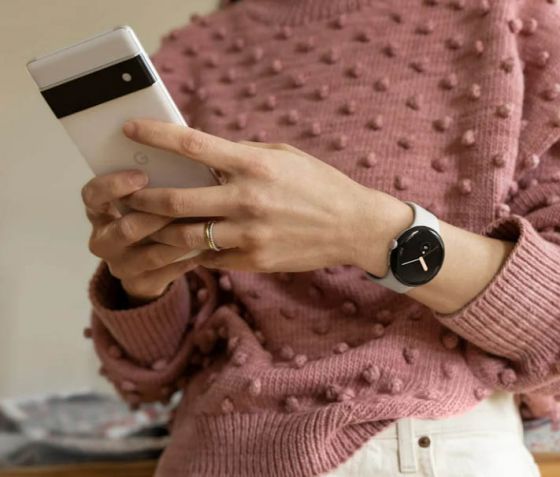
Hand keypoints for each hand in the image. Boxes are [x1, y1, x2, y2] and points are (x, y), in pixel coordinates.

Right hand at [81, 170, 198, 302]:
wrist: (148, 266)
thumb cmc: (149, 218)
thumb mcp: (143, 200)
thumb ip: (153, 184)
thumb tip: (183, 159)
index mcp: (98, 212)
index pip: (93, 195)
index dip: (114, 186)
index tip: (142, 176)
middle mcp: (103, 240)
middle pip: (125, 229)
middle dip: (157, 216)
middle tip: (184, 202)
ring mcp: (120, 266)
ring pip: (152, 254)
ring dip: (180, 239)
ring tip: (204, 223)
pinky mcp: (140, 284)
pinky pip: (168, 272)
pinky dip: (189, 257)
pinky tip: (208, 245)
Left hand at [119, 118, 381, 272]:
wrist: (352, 226)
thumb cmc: (318, 184)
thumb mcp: (282, 156)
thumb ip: (241, 154)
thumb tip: (203, 155)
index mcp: (254, 165)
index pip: (192, 145)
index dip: (155, 135)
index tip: (130, 129)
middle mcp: (246, 200)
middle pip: (175, 200)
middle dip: (140, 198)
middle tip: (124, 194)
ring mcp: (248, 235)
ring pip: (184, 236)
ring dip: (157, 231)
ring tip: (142, 224)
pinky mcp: (253, 261)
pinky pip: (208, 257)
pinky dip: (190, 249)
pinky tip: (180, 243)